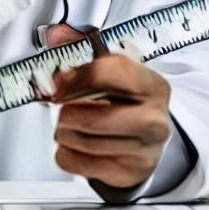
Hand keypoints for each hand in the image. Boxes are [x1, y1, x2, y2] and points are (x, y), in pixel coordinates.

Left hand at [49, 54, 171, 189]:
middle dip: (66, 112)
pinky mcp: (127, 174)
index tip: (57, 82)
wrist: (148, 139)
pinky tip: (74, 143)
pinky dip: (65, 152)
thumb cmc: (126, 99)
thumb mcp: (114, 69)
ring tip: (69, 124)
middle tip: (62, 107)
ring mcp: (143, 151)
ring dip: (63, 131)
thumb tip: (55, 35)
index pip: (109, 73)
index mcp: (153, 86)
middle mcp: (154, 120)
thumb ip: (81, 48)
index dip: (75, 76)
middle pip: (91, 118)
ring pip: (80, 142)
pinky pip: (75, 163)